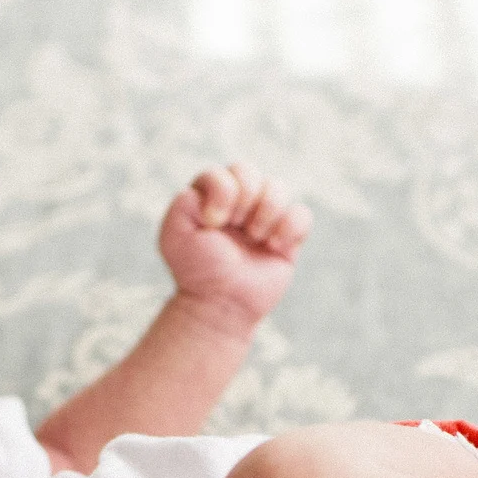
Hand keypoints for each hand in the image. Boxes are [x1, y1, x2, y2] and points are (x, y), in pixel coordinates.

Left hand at [158, 163, 310, 333]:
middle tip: (235, 226)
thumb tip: (221, 193)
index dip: (223, 193)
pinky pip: (302, 214)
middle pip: (250, 172)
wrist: (220, 305)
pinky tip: (274, 247)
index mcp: (209, 196)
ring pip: (279, 187)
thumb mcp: (175, 234)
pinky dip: (290, 228)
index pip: (223, 173)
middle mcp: (238, 202)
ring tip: (256, 238)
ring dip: (266, 212)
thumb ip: (185, 201)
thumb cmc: (197, 270)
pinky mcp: (287, 236)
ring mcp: (263, 217)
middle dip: (244, 199)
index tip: (212, 224)